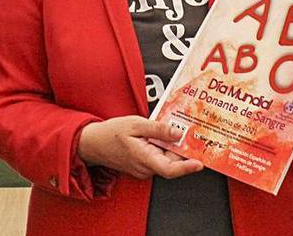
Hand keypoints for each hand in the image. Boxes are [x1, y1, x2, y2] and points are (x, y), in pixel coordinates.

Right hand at [78, 116, 202, 179]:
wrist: (92, 143)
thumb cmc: (111, 134)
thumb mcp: (135, 124)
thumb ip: (158, 129)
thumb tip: (178, 133)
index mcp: (144, 159)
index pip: (170, 169)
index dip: (187, 167)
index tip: (199, 163)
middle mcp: (146, 168)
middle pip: (171, 161)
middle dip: (181, 148)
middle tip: (190, 132)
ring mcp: (144, 168)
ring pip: (165, 158)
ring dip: (171, 146)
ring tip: (171, 129)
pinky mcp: (143, 165)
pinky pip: (158, 157)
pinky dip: (163, 147)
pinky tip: (162, 136)